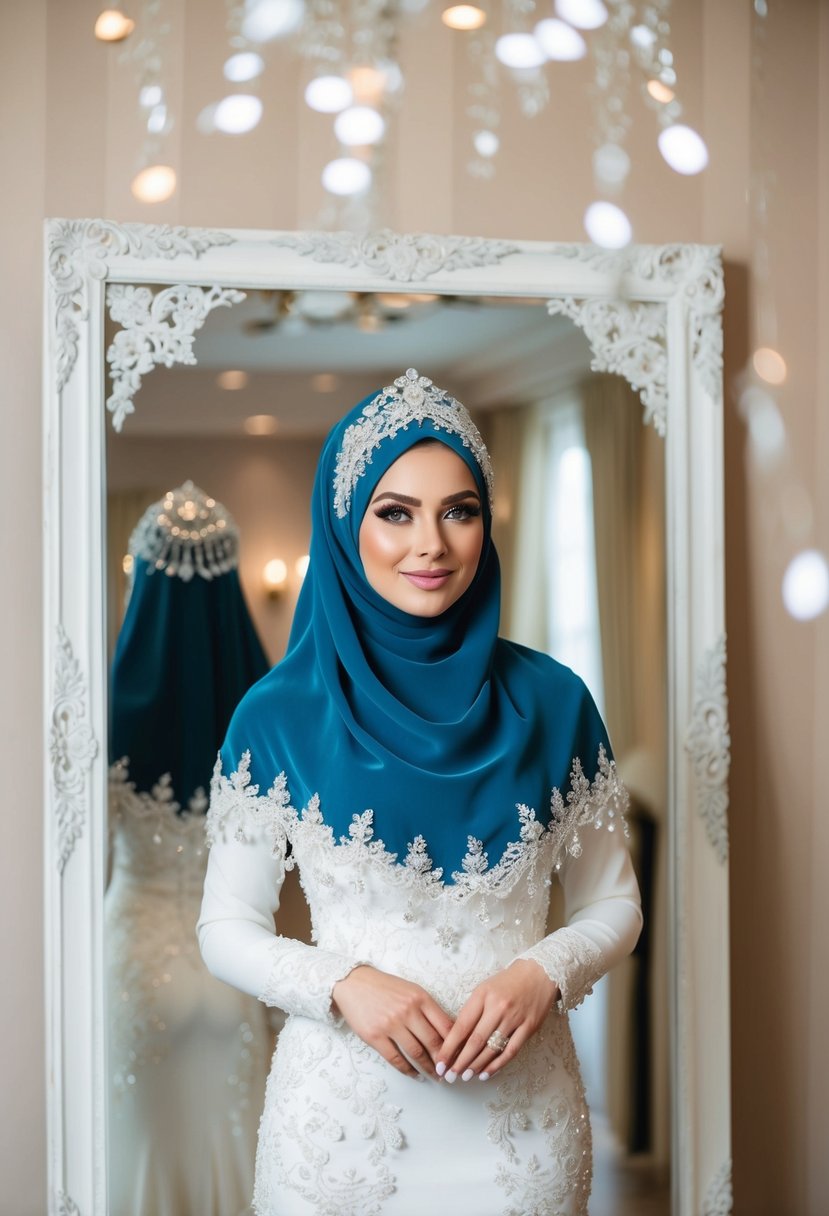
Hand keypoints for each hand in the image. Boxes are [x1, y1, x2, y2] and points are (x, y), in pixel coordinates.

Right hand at [332, 964, 454, 1079]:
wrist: (354, 983)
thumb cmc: (385, 987)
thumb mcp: (411, 990)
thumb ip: (429, 1009)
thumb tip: (449, 1032)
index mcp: (420, 998)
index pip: (445, 1025)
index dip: (456, 1044)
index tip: (461, 1055)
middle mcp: (407, 1011)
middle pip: (433, 1042)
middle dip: (444, 1061)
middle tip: (451, 1072)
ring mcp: (390, 1024)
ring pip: (416, 1053)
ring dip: (428, 1068)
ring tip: (436, 1076)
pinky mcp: (375, 1036)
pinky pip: (395, 1058)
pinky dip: (408, 1070)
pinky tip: (415, 1075)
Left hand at [436, 959, 558, 1082]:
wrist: (540, 972)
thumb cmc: (508, 982)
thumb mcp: (485, 988)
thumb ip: (472, 1010)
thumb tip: (457, 1038)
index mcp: (482, 995)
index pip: (462, 1026)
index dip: (449, 1047)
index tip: (440, 1062)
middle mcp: (498, 1007)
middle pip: (475, 1041)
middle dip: (460, 1061)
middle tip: (450, 1075)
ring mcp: (514, 1018)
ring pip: (492, 1048)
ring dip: (476, 1066)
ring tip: (465, 1076)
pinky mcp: (529, 1027)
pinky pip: (511, 1051)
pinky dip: (497, 1065)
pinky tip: (486, 1073)